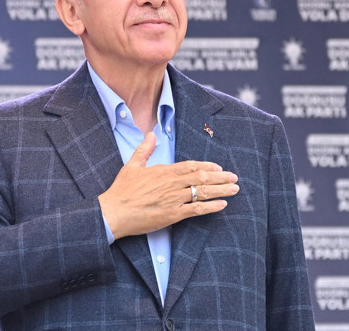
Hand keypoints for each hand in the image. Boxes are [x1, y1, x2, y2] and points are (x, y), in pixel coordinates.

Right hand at [98, 132, 238, 239]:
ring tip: (234, 189)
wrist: (114, 212)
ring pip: (203, 193)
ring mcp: (174, 199)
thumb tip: (151, 135)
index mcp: (164, 171)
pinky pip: (197, 209)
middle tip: (234, 177)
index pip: (191, 166)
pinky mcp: (173, 214)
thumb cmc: (122, 190)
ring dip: (221, 190)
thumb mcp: (132, 165)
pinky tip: (222, 205)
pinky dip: (211, 206)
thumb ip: (144, 150)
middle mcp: (172, 183)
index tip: (219, 168)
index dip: (207, 166)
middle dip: (220, 177)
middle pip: (202, 178)